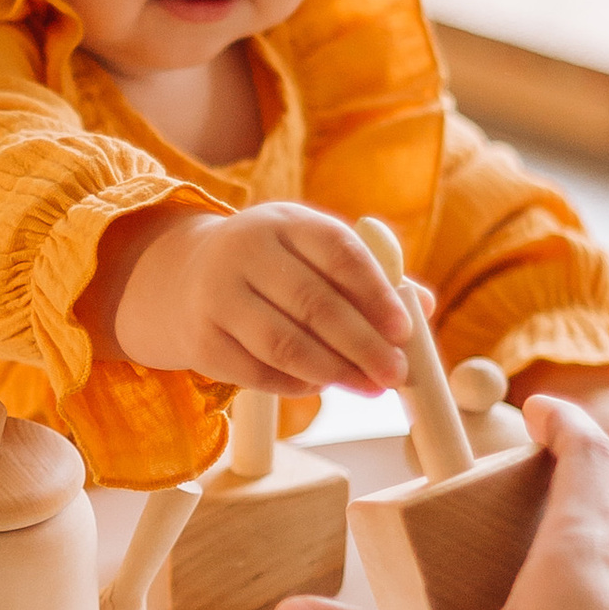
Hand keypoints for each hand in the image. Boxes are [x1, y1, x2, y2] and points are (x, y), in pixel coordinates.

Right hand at [105, 200, 411, 396]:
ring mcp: (218, 296)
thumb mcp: (311, 252)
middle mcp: (245, 252)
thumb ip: (369, 275)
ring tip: (367, 387)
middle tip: (396, 374)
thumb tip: (426, 306)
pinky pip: (259, 373)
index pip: (337, 251)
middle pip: (314, 304)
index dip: (375, 293)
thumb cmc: (271, 267)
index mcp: (284, 222)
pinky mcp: (202, 340)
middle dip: (363, 345)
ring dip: (335, 372)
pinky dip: (297, 385)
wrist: (182, 279)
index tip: (405, 330)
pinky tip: (321, 386)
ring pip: (285, 344)